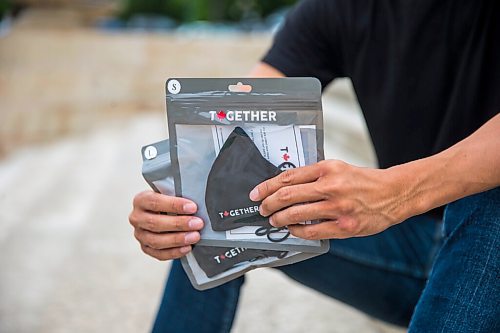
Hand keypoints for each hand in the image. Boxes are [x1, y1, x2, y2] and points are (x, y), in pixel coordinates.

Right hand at [128, 191, 203, 259]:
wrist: (163, 212)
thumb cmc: (169, 202)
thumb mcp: (170, 192)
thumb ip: (178, 194)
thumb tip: (196, 203)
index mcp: (141, 200)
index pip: (155, 202)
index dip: (174, 205)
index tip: (193, 207)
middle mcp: (137, 218)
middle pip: (155, 223)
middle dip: (179, 224)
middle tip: (197, 223)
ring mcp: (139, 234)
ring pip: (156, 241)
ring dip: (177, 240)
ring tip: (195, 236)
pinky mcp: (145, 248)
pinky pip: (158, 254)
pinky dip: (174, 252)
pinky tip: (187, 247)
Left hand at [249, 160, 410, 239]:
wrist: (393, 193)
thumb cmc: (362, 181)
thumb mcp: (337, 168)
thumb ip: (313, 175)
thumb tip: (284, 186)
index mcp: (327, 168)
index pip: (288, 177)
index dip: (267, 186)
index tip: (256, 193)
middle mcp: (331, 186)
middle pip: (287, 196)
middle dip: (268, 204)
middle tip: (262, 209)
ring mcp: (337, 208)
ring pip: (296, 214)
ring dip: (279, 219)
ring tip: (274, 221)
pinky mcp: (344, 226)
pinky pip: (312, 231)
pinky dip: (297, 231)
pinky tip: (292, 229)